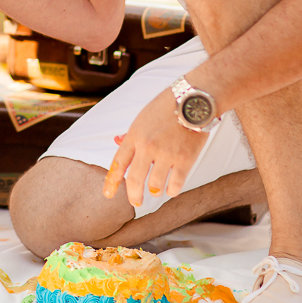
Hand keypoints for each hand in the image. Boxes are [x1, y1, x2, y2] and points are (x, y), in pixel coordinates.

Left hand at [102, 88, 207, 207]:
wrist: (194, 100)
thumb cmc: (167, 106)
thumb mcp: (143, 117)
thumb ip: (131, 134)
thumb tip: (117, 142)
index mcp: (135, 135)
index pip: (118, 163)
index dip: (111, 181)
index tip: (108, 194)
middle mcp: (147, 147)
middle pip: (134, 180)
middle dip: (133, 196)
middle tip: (135, 202)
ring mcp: (166, 154)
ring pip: (155, 186)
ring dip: (155, 192)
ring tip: (156, 191)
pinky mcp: (185, 160)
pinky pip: (175, 185)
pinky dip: (172, 190)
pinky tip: (171, 189)